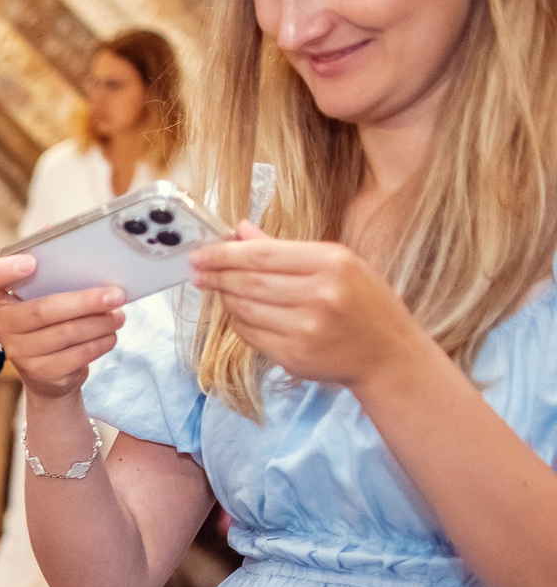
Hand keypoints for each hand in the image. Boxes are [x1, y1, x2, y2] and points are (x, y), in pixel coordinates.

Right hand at [0, 254, 126, 400]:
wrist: (50, 373)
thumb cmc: (49, 321)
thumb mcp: (44, 291)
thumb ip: (47, 263)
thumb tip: (51, 231)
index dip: (1, 271)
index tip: (32, 262)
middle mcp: (0, 327)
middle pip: (41, 311)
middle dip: (84, 301)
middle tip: (116, 294)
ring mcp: (18, 353)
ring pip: (65, 334)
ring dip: (100, 323)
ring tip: (119, 315)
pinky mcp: (40, 374)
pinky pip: (76, 356)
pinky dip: (100, 343)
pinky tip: (109, 335)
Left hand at [189, 224, 423, 391]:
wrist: (387, 353)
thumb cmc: (364, 302)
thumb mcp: (338, 264)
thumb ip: (286, 249)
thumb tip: (241, 230)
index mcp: (332, 263)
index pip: (262, 254)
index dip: (224, 254)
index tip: (201, 253)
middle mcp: (319, 295)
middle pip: (249, 282)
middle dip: (217, 276)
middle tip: (198, 271)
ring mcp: (305, 329)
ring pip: (244, 310)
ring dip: (225, 299)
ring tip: (216, 289)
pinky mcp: (293, 356)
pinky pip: (250, 335)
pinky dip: (237, 322)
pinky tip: (237, 312)